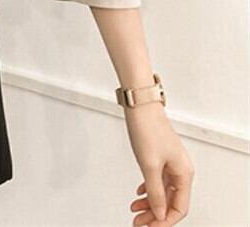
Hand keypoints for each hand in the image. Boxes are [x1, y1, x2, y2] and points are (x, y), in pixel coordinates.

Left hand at [125, 104, 193, 225]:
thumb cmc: (147, 129)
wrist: (140, 105)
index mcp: (184, 172)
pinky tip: (139, 193)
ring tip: (135, 211)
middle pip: (170, 200)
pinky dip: (148, 188)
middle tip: (138, 222)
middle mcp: (180, 168)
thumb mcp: (150, 165)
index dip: (165, 220)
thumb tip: (159, 212)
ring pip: (162, 190)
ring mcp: (170, 161)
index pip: (179, 207)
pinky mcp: (160, 154)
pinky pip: (157, 179)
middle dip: (154, 214)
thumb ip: (155, 192)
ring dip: (149, 202)